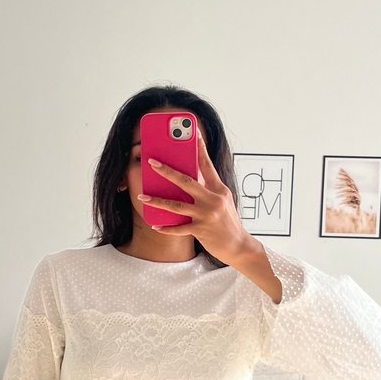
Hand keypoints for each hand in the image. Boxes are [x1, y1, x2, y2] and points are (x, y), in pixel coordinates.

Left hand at [138, 130, 252, 265]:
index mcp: (219, 189)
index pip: (207, 165)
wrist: (238, 246)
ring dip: (157, 201)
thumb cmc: (228, 223)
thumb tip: (189, 178)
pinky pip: (179, 228)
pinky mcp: (201, 230)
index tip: (192, 133)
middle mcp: (213, 200)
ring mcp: (207, 215)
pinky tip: (155, 226)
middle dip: (167, 171)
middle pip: (186, 182)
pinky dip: (166, 228)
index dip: (199, 148)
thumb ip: (208, 190)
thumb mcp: (222, 202)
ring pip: (177, 205)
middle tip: (151, 162)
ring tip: (142, 196)